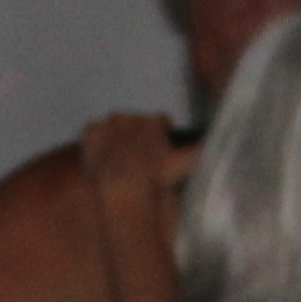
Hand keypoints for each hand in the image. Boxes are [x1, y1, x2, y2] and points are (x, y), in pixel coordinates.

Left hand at [76, 110, 190, 203]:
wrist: (123, 185)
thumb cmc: (155, 176)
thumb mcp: (183, 164)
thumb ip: (197, 151)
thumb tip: (210, 144)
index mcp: (154, 122)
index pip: (161, 120)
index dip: (161, 134)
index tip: (160, 148)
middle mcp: (132, 116)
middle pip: (136, 121)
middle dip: (138, 135)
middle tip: (138, 156)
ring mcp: (109, 123)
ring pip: (114, 125)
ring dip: (116, 136)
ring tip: (118, 157)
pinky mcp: (91, 132)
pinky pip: (93, 130)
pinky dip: (95, 140)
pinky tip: (99, 155)